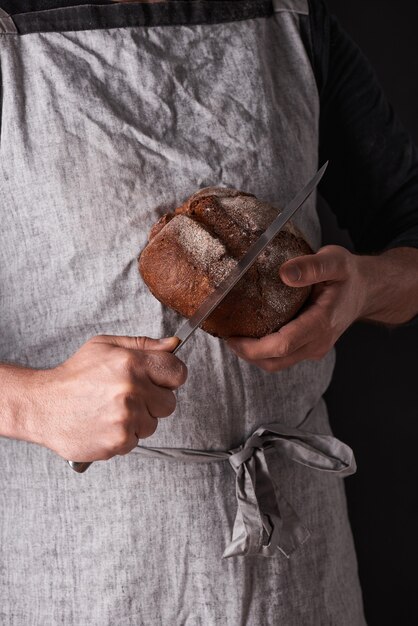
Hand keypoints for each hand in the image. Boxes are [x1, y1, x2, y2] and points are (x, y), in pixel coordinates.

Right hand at [31, 335, 185, 461]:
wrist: (42, 406)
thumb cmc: (73, 376)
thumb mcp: (105, 346)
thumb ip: (143, 345)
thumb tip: (173, 345)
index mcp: (131, 363)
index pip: (178, 372)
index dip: (170, 376)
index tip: (161, 380)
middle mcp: (131, 389)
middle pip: (169, 402)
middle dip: (154, 401)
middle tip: (128, 396)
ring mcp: (126, 417)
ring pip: (153, 424)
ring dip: (138, 420)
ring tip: (111, 409)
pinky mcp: (118, 440)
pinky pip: (136, 440)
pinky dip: (123, 435)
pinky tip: (105, 423)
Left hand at [226, 245, 366, 371]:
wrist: (366, 290)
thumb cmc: (349, 275)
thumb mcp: (334, 261)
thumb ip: (311, 267)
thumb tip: (285, 273)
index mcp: (321, 323)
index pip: (282, 345)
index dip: (253, 347)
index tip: (231, 336)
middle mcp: (317, 342)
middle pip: (275, 361)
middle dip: (246, 354)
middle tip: (225, 335)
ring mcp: (314, 348)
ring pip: (277, 363)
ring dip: (253, 355)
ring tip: (234, 335)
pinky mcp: (310, 348)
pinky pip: (283, 357)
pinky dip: (263, 351)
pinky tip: (251, 333)